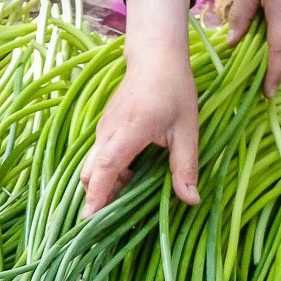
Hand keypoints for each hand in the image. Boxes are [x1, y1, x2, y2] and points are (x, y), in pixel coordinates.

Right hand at [81, 0, 199, 217]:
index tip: (89, 222)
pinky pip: (99, 157)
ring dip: (104, 186)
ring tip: (126, 201)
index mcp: (127, 135)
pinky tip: (131, 177)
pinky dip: (107, 173)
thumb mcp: (187, 130)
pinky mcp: (105, 129)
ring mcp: (103, 131)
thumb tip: (191, 200)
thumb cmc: (174, 90)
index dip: (96, 197)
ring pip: (93, 167)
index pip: (104, 171)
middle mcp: (108, 134)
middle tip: (112, 222)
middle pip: (89, 174)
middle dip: (97, 199)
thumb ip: (185, 167)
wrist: (155, 57)